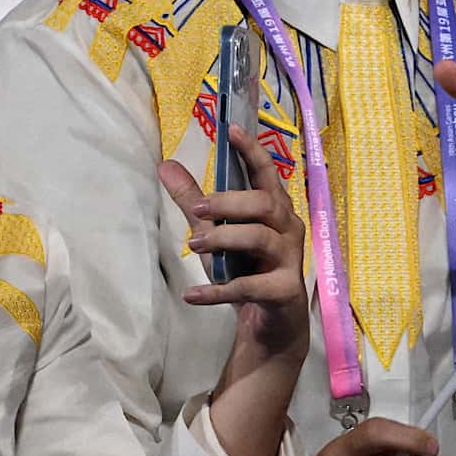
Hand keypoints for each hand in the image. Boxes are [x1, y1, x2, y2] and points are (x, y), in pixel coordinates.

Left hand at [162, 126, 309, 360]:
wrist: (269, 326)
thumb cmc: (245, 271)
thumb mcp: (215, 234)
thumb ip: (194, 201)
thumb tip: (166, 164)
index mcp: (274, 210)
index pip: (267, 173)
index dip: (252, 151)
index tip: (232, 129)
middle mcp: (288, 229)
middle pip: (265, 203)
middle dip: (230, 203)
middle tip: (198, 212)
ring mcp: (289, 260)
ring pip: (261, 238)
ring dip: (225, 239)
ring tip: (194, 245)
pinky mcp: (284, 291)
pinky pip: (251, 287)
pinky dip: (218, 291)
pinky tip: (193, 295)